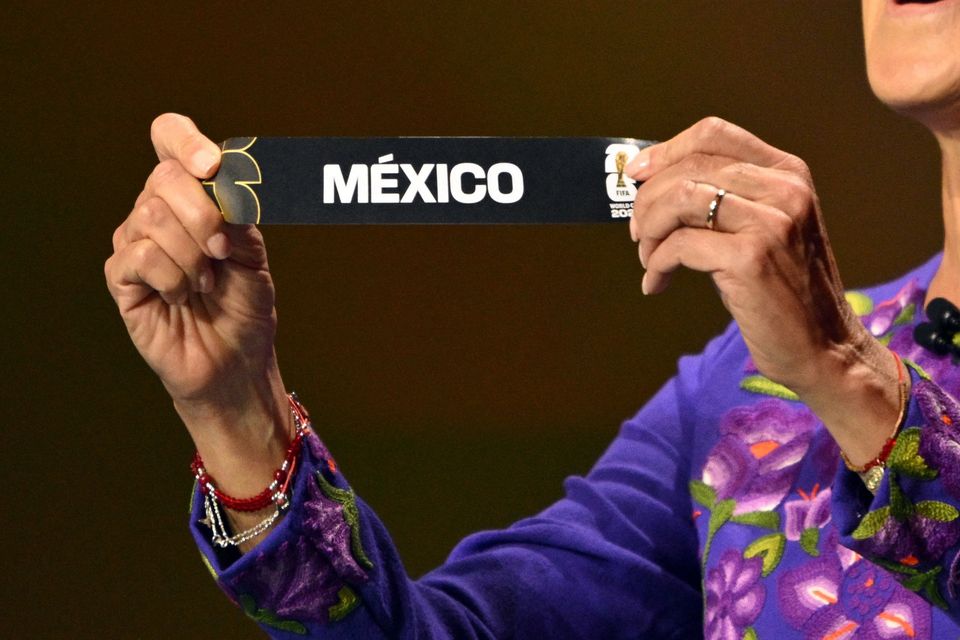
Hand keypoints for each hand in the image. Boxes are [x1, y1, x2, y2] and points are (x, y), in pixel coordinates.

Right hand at [105, 114, 289, 495]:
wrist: (237, 361)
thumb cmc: (245, 305)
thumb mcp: (253, 251)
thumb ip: (237, 211)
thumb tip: (221, 177)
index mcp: (192, 195)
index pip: (169, 138)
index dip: (184, 140)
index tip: (214, 164)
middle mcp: (158, 210)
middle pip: (165, 177)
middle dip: (206, 215)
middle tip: (224, 252)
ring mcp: (135, 242)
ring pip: (152, 215)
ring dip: (193, 254)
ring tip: (207, 282)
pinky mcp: (122, 277)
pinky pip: (140, 255)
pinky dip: (174, 277)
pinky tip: (184, 295)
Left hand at [627, 117, 900, 463]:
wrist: (823, 348)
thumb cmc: (783, 291)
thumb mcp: (766, 228)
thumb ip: (726, 197)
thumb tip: (653, 181)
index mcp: (788, 172)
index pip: (713, 134)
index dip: (665, 151)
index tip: (635, 174)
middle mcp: (784, 189)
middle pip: (688, 167)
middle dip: (647, 199)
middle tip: (638, 233)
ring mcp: (771, 222)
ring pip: (680, 198)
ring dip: (649, 230)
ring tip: (648, 257)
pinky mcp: (751, 258)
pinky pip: (679, 245)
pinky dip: (656, 263)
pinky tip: (656, 282)